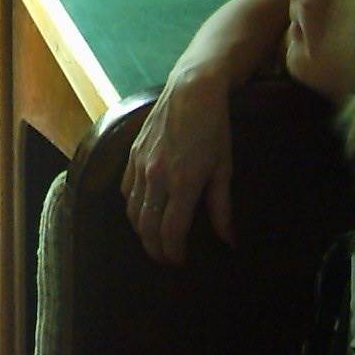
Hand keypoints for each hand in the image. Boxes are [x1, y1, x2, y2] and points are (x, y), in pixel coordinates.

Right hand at [120, 66, 235, 265]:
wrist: (191, 91)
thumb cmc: (214, 129)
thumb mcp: (224, 169)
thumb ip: (222, 207)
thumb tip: (229, 240)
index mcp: (183, 184)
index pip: (171, 231)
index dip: (173, 253)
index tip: (179, 263)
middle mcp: (156, 178)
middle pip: (146, 226)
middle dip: (154, 249)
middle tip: (165, 259)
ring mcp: (139, 165)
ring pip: (132, 210)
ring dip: (141, 231)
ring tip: (153, 240)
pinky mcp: (131, 154)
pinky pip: (125, 189)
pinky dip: (132, 207)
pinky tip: (142, 211)